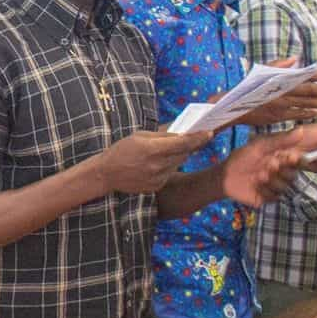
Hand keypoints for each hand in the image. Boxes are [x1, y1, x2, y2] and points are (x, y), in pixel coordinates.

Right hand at [96, 130, 211, 194]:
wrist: (107, 174)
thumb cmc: (122, 150)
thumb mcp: (140, 136)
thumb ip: (162, 135)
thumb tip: (181, 131)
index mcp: (153, 149)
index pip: (183, 143)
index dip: (198, 138)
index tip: (208, 133)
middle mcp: (158, 165)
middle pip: (184, 153)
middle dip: (187, 145)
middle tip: (189, 138)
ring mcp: (158, 177)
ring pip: (178, 163)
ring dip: (177, 156)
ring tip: (163, 152)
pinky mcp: (158, 186)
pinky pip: (170, 173)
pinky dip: (168, 166)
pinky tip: (155, 164)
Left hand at [220, 124, 316, 205]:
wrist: (224, 178)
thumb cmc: (241, 158)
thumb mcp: (259, 147)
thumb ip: (280, 140)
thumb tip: (301, 130)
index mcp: (283, 155)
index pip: (302, 156)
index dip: (301, 158)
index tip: (295, 156)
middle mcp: (284, 169)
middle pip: (296, 171)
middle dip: (286, 167)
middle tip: (273, 163)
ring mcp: (279, 183)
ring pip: (288, 183)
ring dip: (273, 178)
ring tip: (259, 174)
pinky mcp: (273, 196)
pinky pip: (277, 195)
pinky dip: (265, 189)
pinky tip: (255, 184)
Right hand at [240, 58, 316, 126]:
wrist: (232, 106)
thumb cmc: (246, 88)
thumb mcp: (261, 72)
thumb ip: (279, 65)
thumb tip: (296, 58)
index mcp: (279, 80)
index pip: (304, 76)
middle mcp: (281, 92)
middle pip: (309, 91)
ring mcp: (280, 106)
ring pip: (306, 104)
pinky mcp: (278, 116)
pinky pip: (297, 115)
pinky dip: (309, 113)